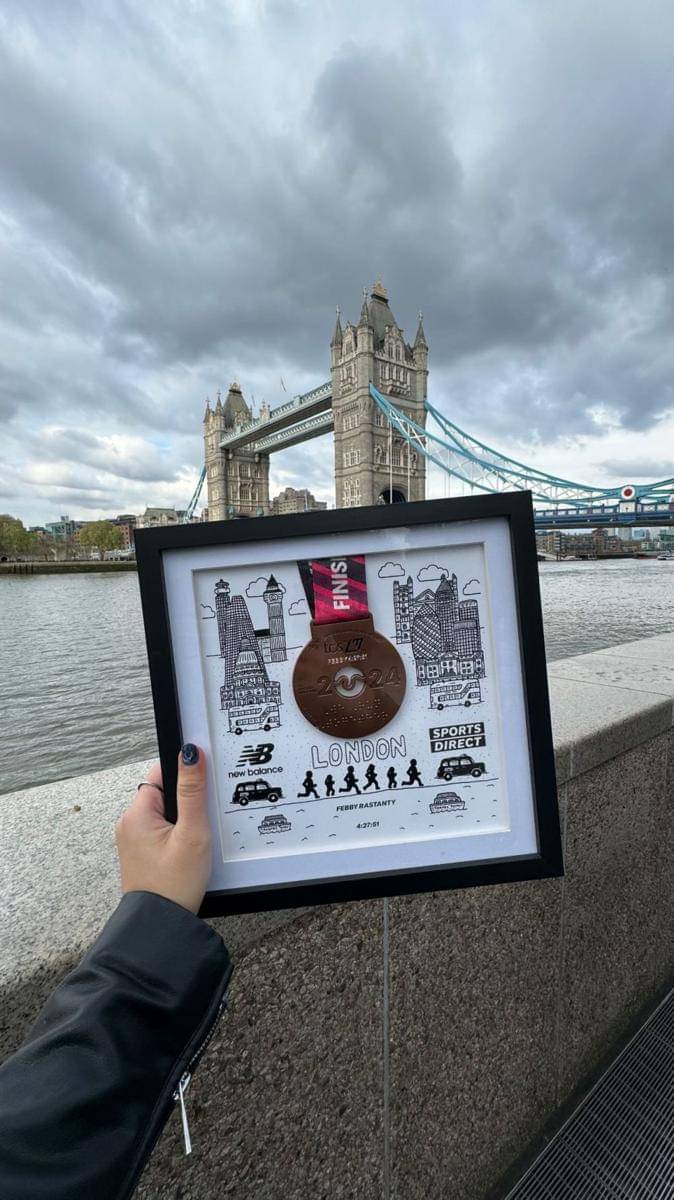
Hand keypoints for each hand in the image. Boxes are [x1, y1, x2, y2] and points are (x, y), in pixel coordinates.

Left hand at [116, 745, 210, 914]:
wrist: (160, 925)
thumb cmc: (174, 884)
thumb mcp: (192, 833)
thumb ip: (193, 791)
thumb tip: (191, 752)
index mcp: (136, 813)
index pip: (162, 773)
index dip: (184, 775)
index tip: (203, 786)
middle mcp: (129, 823)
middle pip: (164, 792)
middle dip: (187, 802)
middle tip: (202, 822)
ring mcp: (133, 839)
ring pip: (165, 812)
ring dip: (183, 820)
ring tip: (195, 840)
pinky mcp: (141, 852)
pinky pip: (162, 830)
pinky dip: (177, 834)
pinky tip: (188, 851)